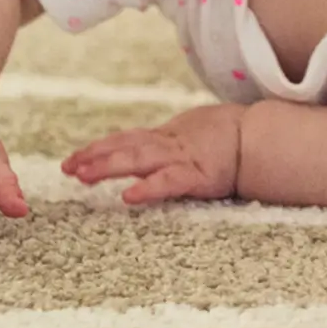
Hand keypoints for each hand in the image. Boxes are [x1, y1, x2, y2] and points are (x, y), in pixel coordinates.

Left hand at [61, 103, 245, 205]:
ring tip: (83, 175)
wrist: (259, 138)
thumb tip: (147, 146)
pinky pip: (168, 183)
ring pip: (138, 160)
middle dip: (94, 157)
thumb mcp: (194, 131)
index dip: (99, 147)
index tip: (73, 158)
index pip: (126, 139)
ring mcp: (182, 158)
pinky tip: (129, 196)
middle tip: (67, 167)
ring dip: (109, 167)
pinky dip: (148, 188)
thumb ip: (171, 139)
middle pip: (125, 147)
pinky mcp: (197, 176)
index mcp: (168, 135)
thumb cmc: (230, 135)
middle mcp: (169, 144)